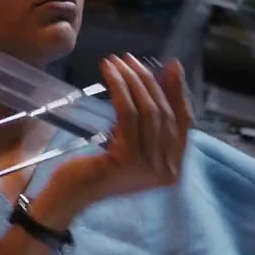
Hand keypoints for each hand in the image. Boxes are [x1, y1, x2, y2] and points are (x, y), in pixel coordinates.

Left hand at [46, 54, 193, 207]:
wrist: (71, 195)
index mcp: (172, 168)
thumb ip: (146, 126)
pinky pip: (128, 115)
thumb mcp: (129, 146)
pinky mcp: (129, 159)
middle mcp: (167, 170)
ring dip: (132, 80)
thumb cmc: (97, 169)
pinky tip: (110, 74)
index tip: (173, 66)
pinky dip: (120, 89)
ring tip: (118, 62)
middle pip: (164, 113)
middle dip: (149, 80)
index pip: (184, 123)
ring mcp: (149, 167)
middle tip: (131, 59)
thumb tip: (155, 83)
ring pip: (147, 111)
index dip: (179, 92)